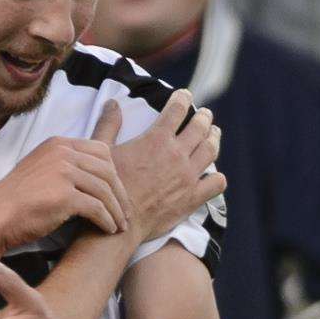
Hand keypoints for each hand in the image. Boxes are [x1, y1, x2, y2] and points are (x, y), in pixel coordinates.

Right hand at [0, 101, 129, 248]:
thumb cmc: (16, 200)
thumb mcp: (39, 169)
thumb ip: (63, 164)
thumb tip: (93, 173)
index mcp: (57, 144)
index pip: (101, 150)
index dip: (114, 172)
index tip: (117, 192)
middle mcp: (61, 152)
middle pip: (108, 169)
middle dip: (120, 193)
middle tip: (125, 212)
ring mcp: (63, 172)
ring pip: (105, 190)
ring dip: (116, 210)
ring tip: (120, 225)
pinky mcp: (65, 196)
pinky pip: (98, 208)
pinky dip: (107, 221)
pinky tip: (108, 230)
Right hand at [112, 88, 225, 241]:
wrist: (121, 224)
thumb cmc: (109, 189)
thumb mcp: (103, 152)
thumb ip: (109, 125)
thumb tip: (111, 103)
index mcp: (156, 140)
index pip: (177, 110)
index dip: (182, 99)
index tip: (185, 94)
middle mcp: (177, 155)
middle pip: (200, 127)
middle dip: (204, 117)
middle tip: (204, 114)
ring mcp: (188, 176)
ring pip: (211, 150)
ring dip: (214, 138)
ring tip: (214, 134)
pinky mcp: (193, 197)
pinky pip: (216, 183)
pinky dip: (217, 177)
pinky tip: (213, 175)